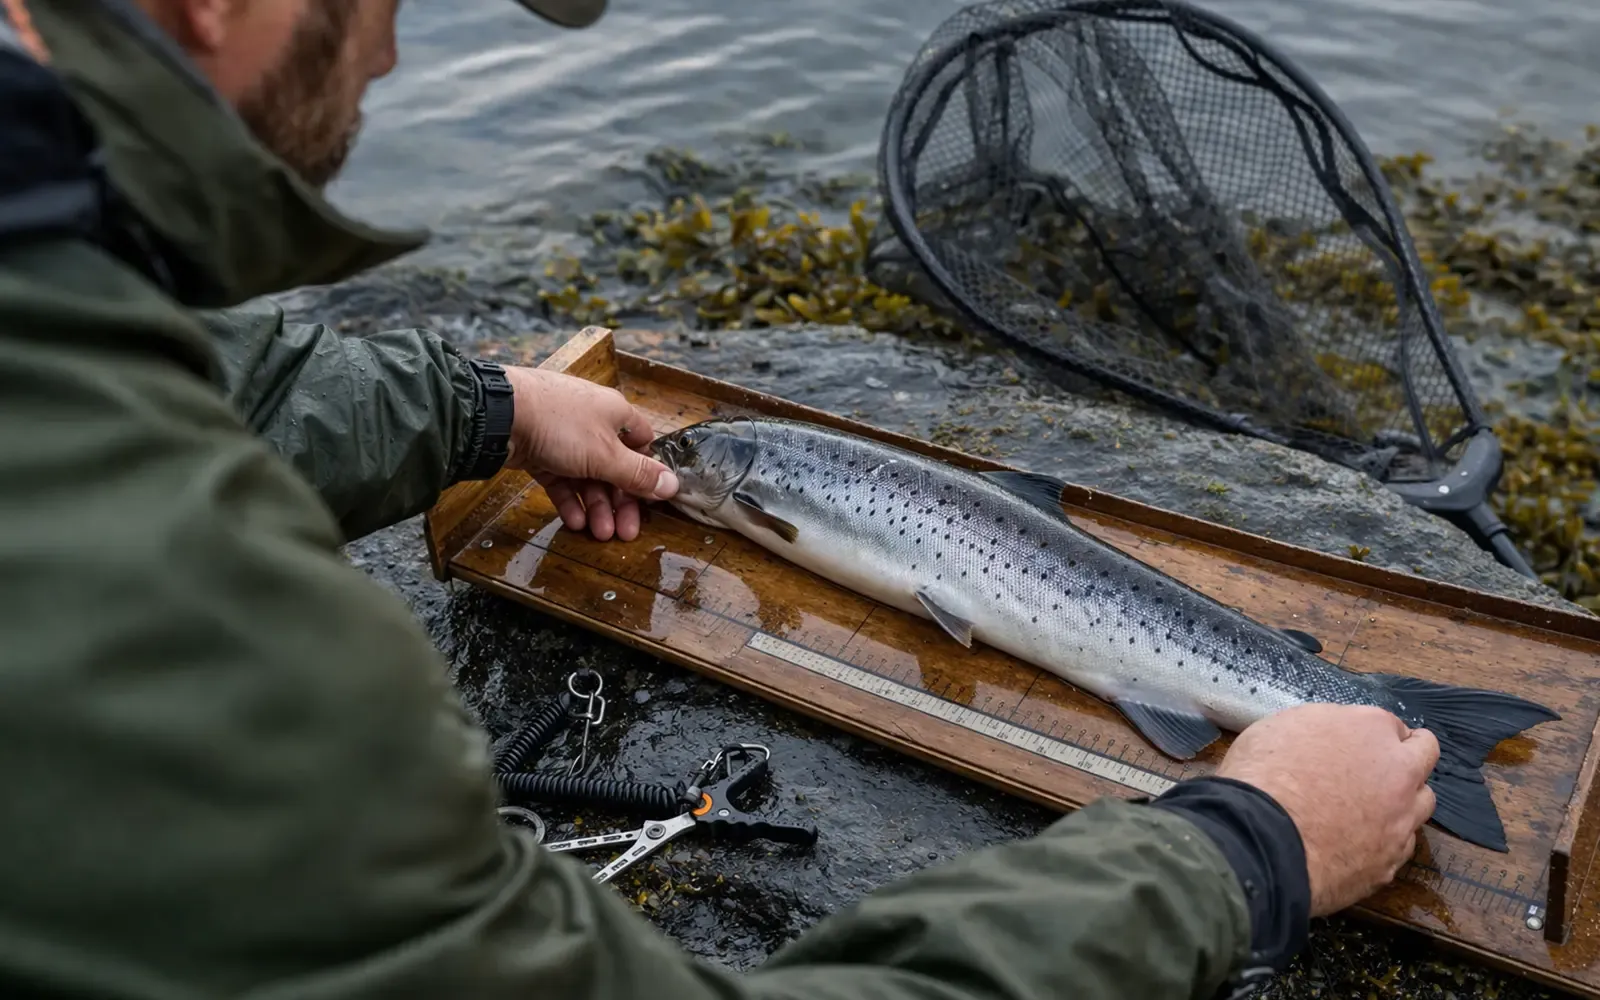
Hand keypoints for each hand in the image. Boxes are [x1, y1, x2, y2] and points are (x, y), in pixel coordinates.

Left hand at [502, 367, 678, 541]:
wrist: (501, 415)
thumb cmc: (561, 425)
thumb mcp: (606, 455)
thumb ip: (639, 474)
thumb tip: (673, 485)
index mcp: (616, 414)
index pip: (642, 444)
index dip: (647, 473)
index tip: (650, 501)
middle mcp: (592, 423)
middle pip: (615, 467)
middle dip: (620, 502)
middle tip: (625, 532)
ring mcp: (564, 437)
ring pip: (587, 477)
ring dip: (595, 507)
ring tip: (599, 534)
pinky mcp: (540, 451)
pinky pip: (561, 479)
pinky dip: (569, 500)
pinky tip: (574, 522)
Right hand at [1216, 704, 1438, 915]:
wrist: (1263, 840)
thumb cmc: (1262, 776)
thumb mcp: (1281, 727)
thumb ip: (1319, 728)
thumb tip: (1327, 738)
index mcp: (1369, 728)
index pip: (1390, 724)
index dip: (1370, 734)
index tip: (1356, 742)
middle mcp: (1398, 770)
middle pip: (1424, 754)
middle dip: (1409, 755)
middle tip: (1384, 765)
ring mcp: (1401, 817)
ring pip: (1423, 802)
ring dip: (1404, 799)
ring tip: (1375, 807)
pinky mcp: (1392, 861)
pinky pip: (1400, 844)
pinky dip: (1385, 839)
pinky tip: (1359, 842)